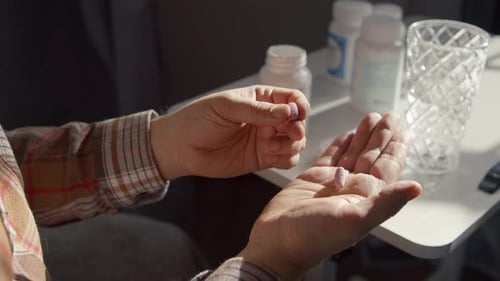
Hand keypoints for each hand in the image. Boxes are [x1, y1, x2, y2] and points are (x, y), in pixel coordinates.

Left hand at [150, 85, 308, 178]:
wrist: (181, 147)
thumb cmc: (199, 119)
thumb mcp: (227, 107)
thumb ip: (257, 111)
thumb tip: (287, 112)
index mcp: (261, 99)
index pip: (291, 99)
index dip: (299, 106)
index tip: (297, 114)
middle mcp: (267, 119)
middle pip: (297, 122)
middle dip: (298, 128)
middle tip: (291, 134)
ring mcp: (266, 139)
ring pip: (295, 142)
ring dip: (292, 144)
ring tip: (272, 146)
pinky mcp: (262, 158)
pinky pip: (286, 159)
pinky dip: (287, 158)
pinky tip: (272, 155)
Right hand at [239, 113, 421, 279]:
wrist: (278, 241)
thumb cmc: (314, 236)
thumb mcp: (355, 219)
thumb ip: (386, 201)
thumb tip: (416, 187)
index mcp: (366, 197)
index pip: (387, 166)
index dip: (396, 148)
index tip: (404, 130)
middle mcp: (352, 188)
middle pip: (372, 156)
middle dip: (381, 136)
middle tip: (389, 116)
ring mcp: (332, 182)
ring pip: (353, 153)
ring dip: (363, 135)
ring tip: (371, 117)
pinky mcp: (313, 178)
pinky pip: (331, 156)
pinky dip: (340, 144)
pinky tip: (347, 133)